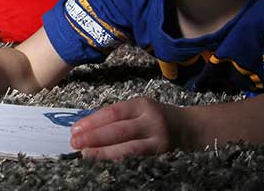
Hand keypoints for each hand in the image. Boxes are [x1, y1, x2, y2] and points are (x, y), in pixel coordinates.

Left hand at [70, 97, 187, 158]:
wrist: (188, 127)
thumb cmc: (155, 117)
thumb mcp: (138, 109)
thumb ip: (116, 116)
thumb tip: (86, 127)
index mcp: (141, 104)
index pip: (113, 112)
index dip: (92, 121)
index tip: (75, 128)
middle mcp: (150, 119)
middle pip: (118, 129)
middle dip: (94, 137)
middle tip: (75, 143)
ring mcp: (158, 137)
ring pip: (127, 146)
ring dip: (104, 151)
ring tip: (86, 154)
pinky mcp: (161, 153)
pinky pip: (136, 156)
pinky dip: (119, 158)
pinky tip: (105, 160)